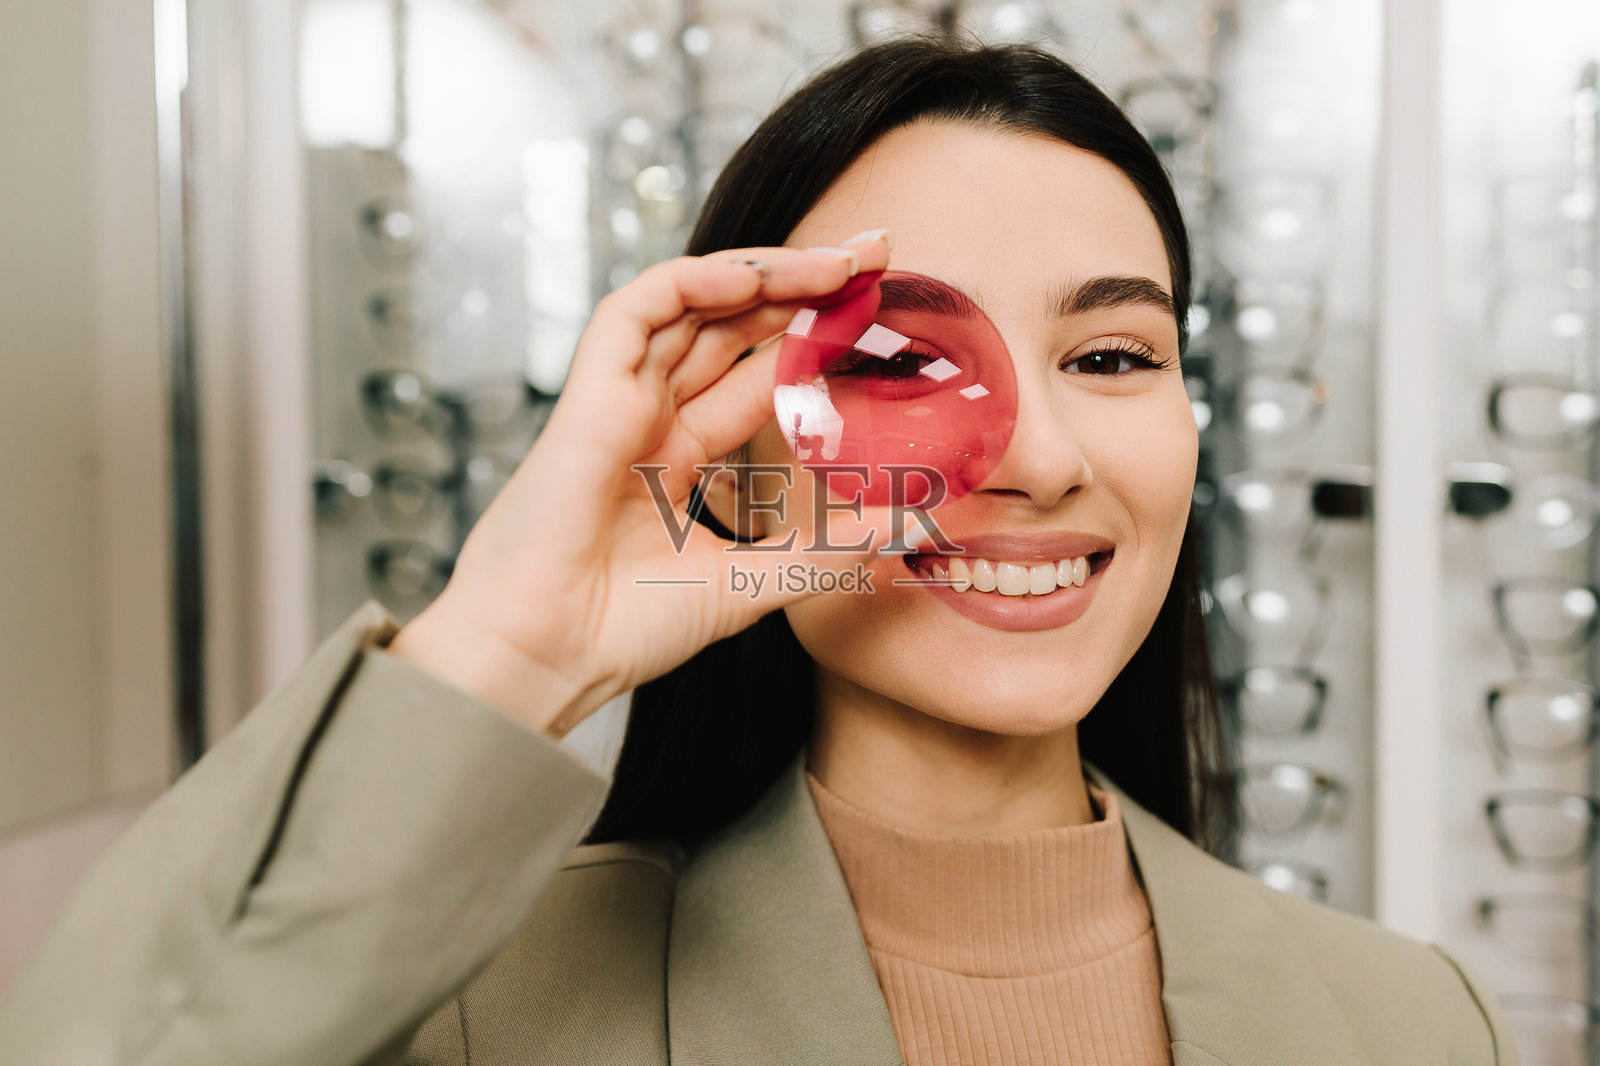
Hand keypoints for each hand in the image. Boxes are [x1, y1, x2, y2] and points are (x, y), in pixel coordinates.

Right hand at [387, 232, 910, 736]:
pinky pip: (635, 311)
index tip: (878, 307)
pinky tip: (755, 277)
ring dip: (764, 272)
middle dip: (802, 284)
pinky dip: (692, 282)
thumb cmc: (629, 627)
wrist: (551, 655)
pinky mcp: (588, 395)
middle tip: (876, 254)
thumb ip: (833, 547)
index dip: (813, 334)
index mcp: (682, 455)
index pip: (757, 371)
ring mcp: (619, 402)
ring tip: (838, 260)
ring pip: (691, 304)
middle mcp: (652, 418)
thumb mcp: (760, 580)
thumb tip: (918, 522)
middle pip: (732, 325)